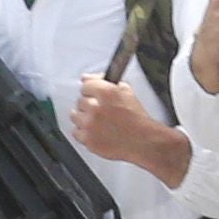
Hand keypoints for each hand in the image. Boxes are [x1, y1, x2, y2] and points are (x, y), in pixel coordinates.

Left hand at [72, 70, 192, 185]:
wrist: (143, 141)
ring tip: (97, 121)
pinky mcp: (87, 139)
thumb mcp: (126, 91)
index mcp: (106, 92)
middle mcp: (96, 107)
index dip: (91, 90)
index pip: (85, 85)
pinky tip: (95, 131)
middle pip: (80, 101)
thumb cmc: (137, 119)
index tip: (94, 95)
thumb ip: (103, 81)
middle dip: (89, 104)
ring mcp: (90, 124)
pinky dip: (83, 132)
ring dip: (83, 117)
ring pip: (74, 115)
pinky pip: (76, 132)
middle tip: (101, 111)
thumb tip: (86, 77)